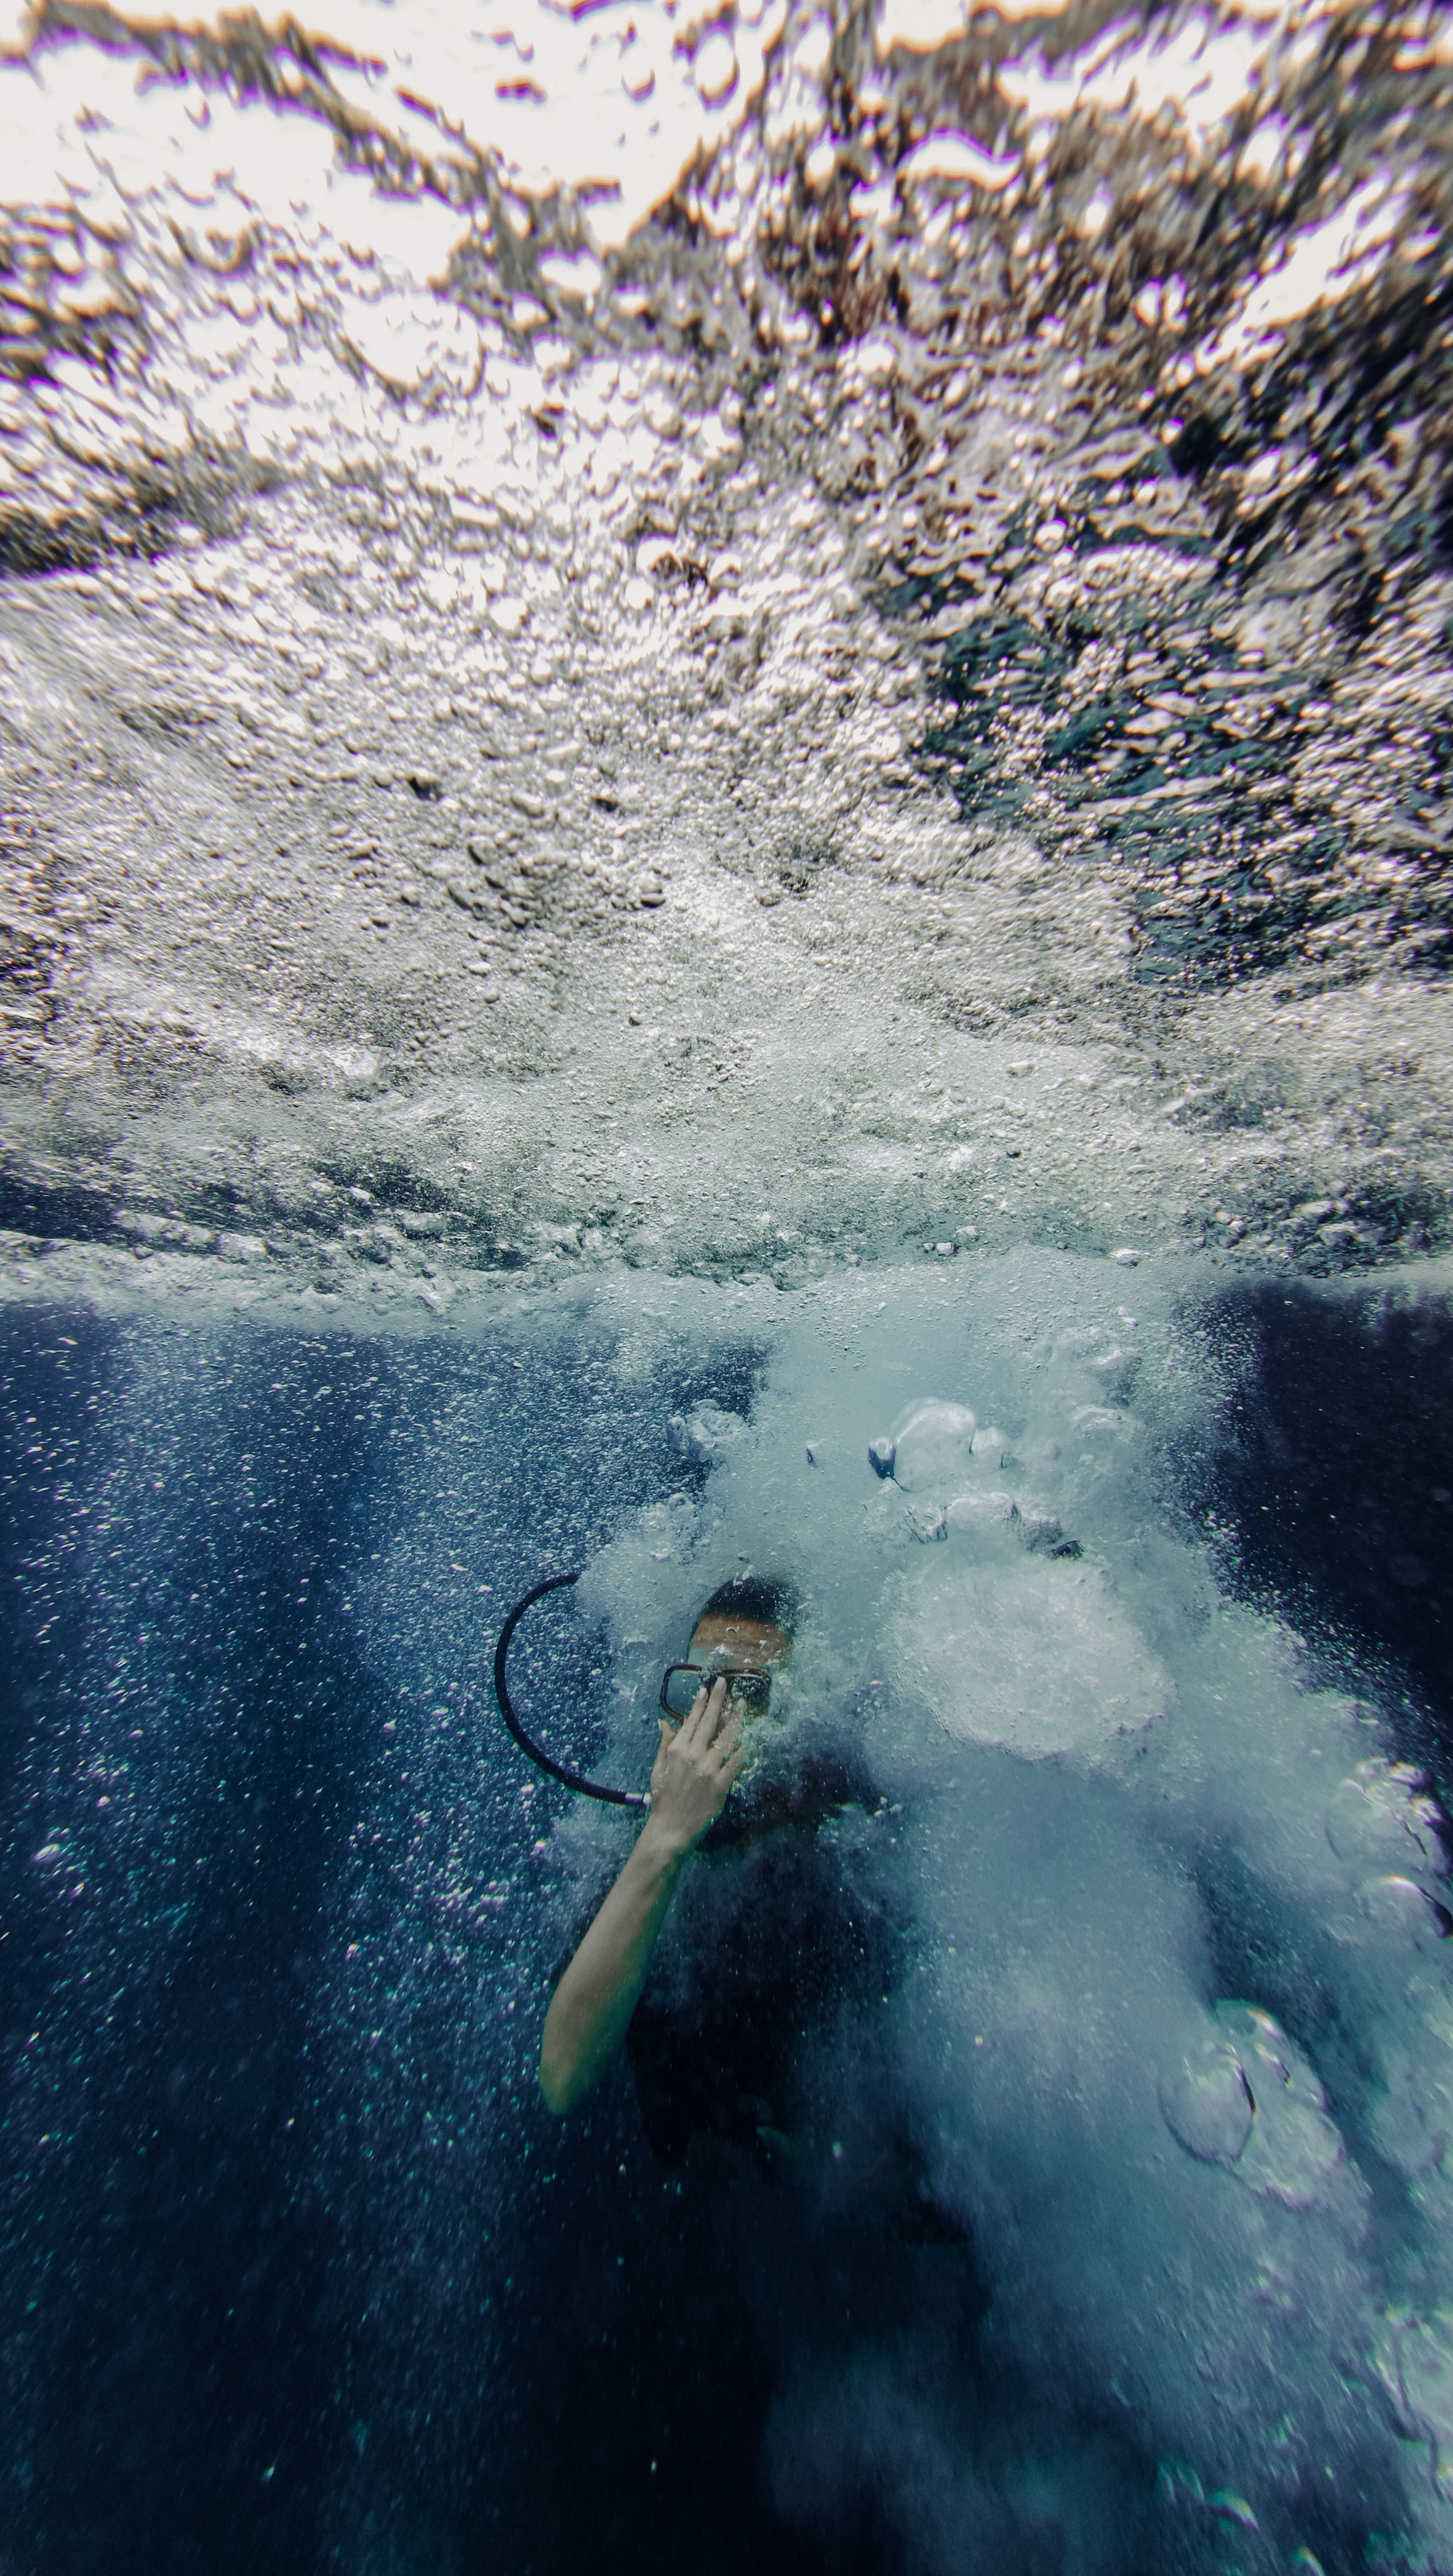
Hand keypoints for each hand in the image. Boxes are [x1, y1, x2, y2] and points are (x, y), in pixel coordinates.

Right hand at [642, 1677, 744, 1858]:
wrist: (670, 1829)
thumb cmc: (662, 1799)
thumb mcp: (658, 1769)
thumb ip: (664, 1744)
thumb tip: (664, 1722)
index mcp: (677, 1750)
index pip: (691, 1720)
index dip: (700, 1703)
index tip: (707, 1689)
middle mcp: (693, 1755)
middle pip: (709, 1722)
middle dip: (718, 1700)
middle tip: (725, 1683)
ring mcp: (709, 1769)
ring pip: (725, 1737)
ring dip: (734, 1719)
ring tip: (741, 1704)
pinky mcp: (721, 1784)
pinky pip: (735, 1763)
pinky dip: (742, 1750)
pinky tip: (748, 1739)